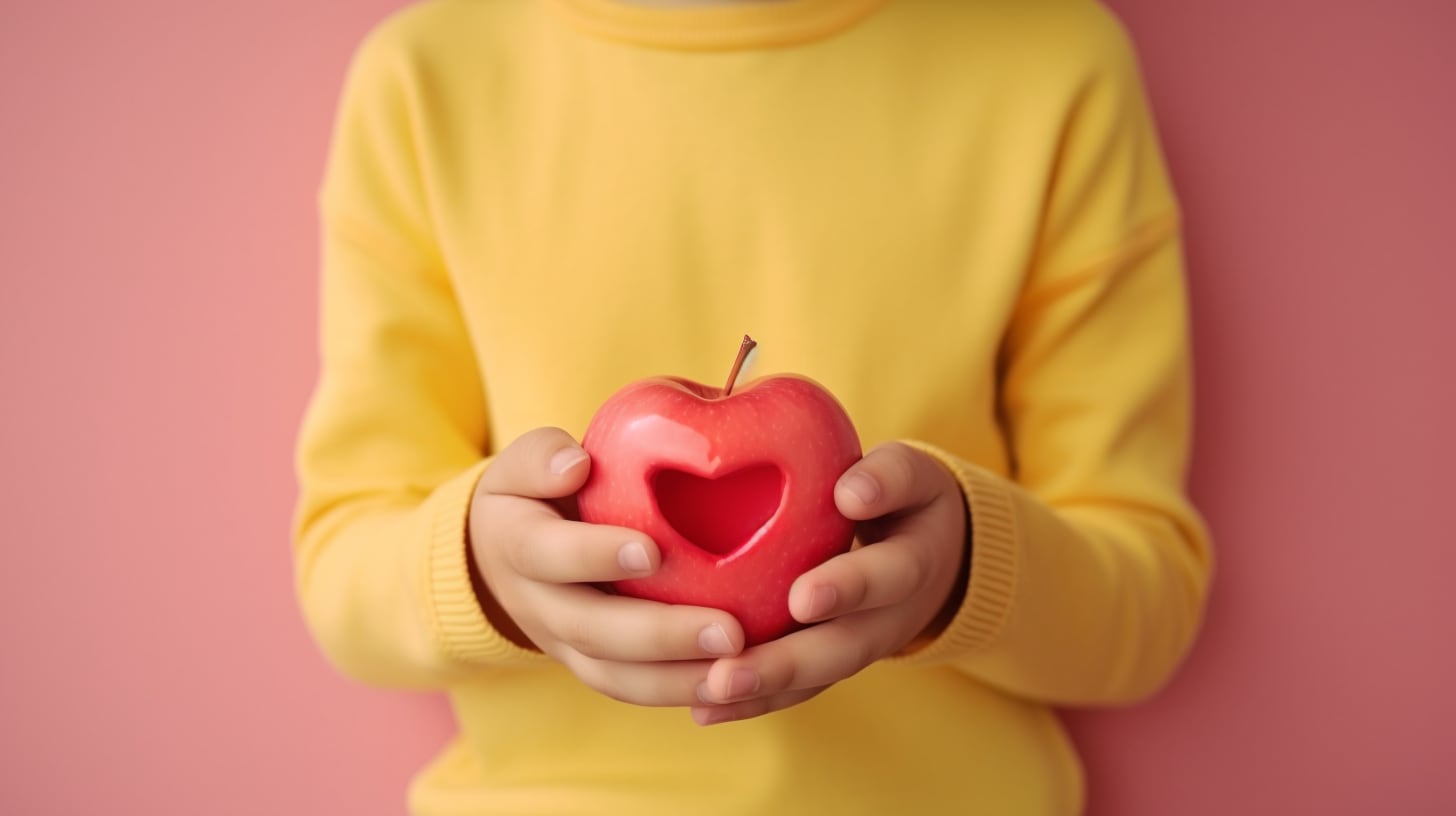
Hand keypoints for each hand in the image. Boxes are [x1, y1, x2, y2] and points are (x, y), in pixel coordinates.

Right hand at [469, 427, 746, 705]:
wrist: (504, 553)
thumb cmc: (534, 492)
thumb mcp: (521, 464)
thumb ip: (542, 458)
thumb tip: (576, 466)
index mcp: (515, 544)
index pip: (546, 553)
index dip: (594, 555)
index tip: (652, 550)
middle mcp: (535, 604)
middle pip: (590, 629)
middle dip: (659, 634)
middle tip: (726, 631)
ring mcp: (562, 643)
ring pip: (613, 673)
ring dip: (675, 677)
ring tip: (736, 664)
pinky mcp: (590, 665)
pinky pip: (630, 688)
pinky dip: (677, 691)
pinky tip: (728, 684)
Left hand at [690, 442, 967, 725]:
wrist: (933, 552)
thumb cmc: (907, 499)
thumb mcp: (912, 476)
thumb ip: (890, 477)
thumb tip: (849, 493)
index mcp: (913, 564)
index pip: (888, 576)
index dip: (848, 587)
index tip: (802, 598)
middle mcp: (890, 618)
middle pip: (843, 648)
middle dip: (787, 663)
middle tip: (731, 673)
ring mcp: (861, 647)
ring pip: (815, 678)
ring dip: (764, 690)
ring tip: (711, 693)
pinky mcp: (832, 663)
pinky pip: (796, 689)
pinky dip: (753, 702)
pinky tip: (704, 710)